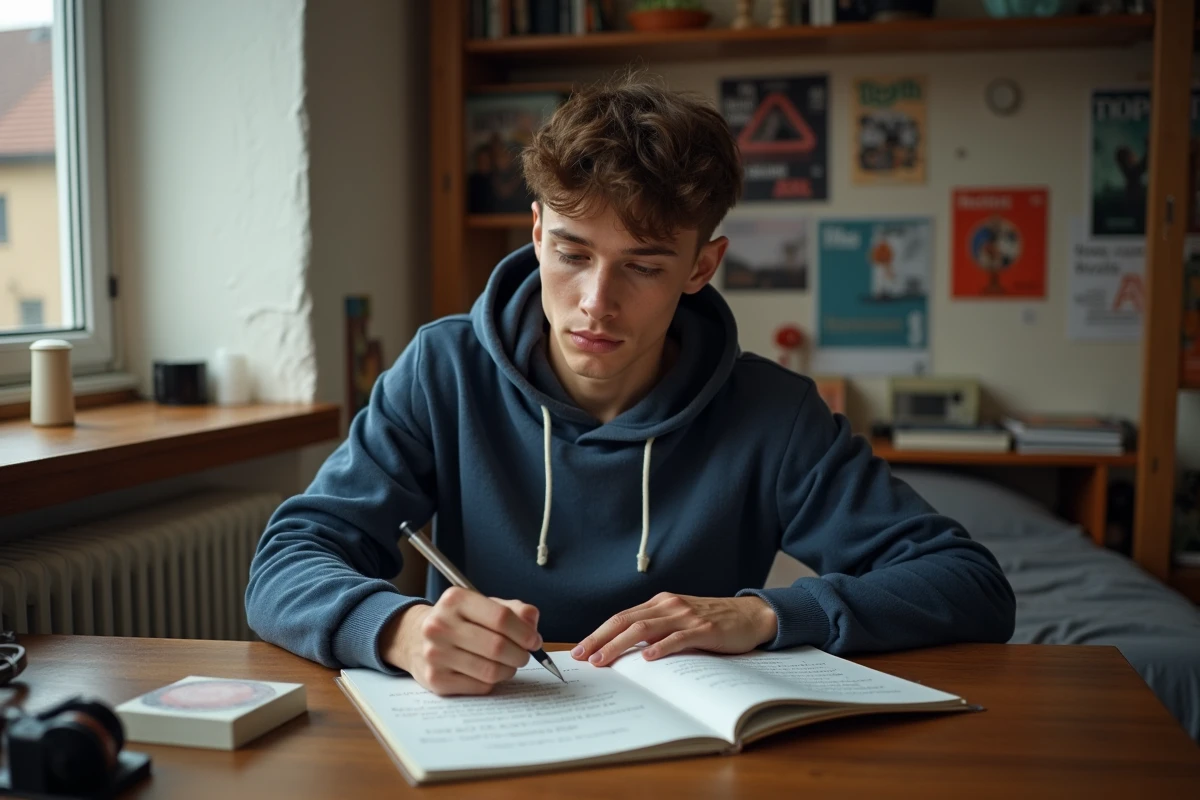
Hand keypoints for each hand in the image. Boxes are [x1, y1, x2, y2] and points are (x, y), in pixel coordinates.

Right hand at [380, 587, 541, 695]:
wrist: (414, 637)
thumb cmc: (458, 620)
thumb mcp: (481, 605)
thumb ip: (512, 609)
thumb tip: (532, 622)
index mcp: (455, 600)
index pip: (501, 618)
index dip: (525, 632)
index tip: (534, 641)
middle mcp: (440, 625)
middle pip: (498, 647)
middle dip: (520, 654)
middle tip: (524, 655)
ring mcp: (435, 654)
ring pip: (491, 671)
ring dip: (509, 670)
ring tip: (508, 664)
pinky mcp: (435, 680)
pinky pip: (480, 686)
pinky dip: (493, 682)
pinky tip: (489, 672)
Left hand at [571, 593, 777, 666]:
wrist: (750, 615)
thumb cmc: (712, 621)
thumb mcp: (679, 620)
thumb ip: (656, 630)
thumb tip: (624, 651)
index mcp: (659, 603)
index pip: (621, 617)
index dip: (598, 633)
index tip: (580, 650)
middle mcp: (668, 606)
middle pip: (626, 621)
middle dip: (600, 639)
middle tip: (582, 657)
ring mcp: (686, 616)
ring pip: (645, 629)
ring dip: (619, 645)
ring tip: (604, 660)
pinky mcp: (704, 629)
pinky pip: (678, 638)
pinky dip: (661, 647)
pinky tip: (648, 658)